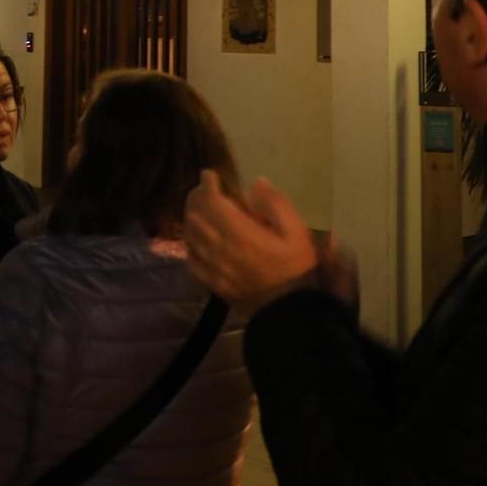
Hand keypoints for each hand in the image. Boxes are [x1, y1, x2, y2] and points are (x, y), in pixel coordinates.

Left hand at [183, 170, 324, 316]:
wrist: (290, 311)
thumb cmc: (296, 268)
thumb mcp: (296, 231)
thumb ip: (275, 204)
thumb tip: (256, 184)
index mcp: (241, 234)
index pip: (212, 203)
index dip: (207, 185)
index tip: (209, 174)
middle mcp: (220, 249)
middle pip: (195, 216)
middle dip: (196, 198)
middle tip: (204, 189)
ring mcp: (213, 268)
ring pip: (190, 236)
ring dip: (191, 217)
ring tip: (199, 208)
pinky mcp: (212, 283)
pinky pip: (191, 259)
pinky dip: (190, 242)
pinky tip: (197, 237)